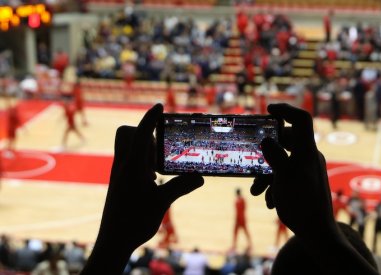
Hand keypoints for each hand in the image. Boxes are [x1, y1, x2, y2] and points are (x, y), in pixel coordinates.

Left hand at [82, 104, 202, 273]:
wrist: (113, 241)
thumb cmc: (134, 221)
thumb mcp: (162, 202)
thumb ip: (181, 186)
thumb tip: (200, 177)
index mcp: (132, 166)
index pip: (139, 133)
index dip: (150, 118)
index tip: (159, 106)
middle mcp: (122, 165)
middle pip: (127, 135)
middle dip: (144, 132)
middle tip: (161, 147)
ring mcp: (119, 174)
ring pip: (128, 149)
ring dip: (145, 149)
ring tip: (160, 166)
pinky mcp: (120, 183)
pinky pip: (130, 162)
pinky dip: (143, 162)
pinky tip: (154, 179)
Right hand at [251, 103, 334, 236]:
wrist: (317, 232)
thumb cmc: (301, 203)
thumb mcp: (283, 177)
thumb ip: (275, 156)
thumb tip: (266, 140)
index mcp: (307, 150)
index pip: (302, 119)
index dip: (286, 110)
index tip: (268, 110)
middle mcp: (309, 157)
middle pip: (286, 141)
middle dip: (266, 152)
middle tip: (253, 157)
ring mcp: (307, 170)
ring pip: (282, 161)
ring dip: (266, 174)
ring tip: (256, 191)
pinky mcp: (304, 183)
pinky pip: (285, 175)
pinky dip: (274, 184)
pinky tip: (269, 201)